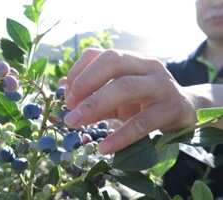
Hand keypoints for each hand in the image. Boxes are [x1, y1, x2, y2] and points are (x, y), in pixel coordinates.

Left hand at [63, 48, 197, 154]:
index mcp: (131, 59)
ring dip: (95, 104)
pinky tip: (104, 148)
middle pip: (113, 61)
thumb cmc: (144, 102)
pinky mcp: (172, 108)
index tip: (67, 95)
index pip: (100, 54)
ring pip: (126, 87)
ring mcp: (162, 84)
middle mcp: (147, 65)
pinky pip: (142, 122)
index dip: (79, 72)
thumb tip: (64, 95)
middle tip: (69, 107)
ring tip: (74, 123)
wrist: (185, 111)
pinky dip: (121, 135)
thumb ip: (93, 96)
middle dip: (85, 82)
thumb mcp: (116, 97)